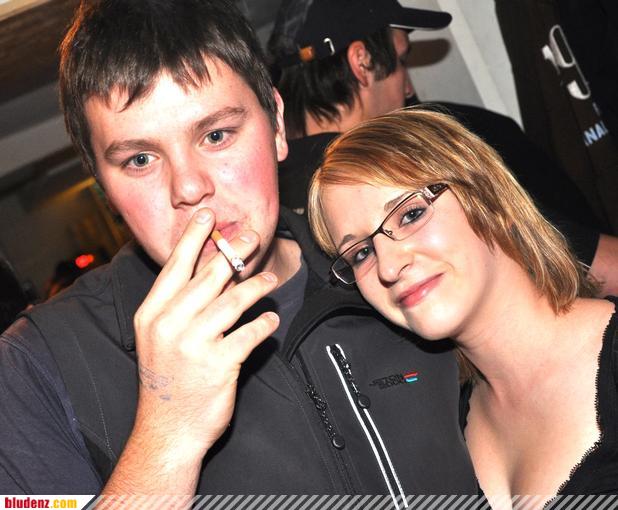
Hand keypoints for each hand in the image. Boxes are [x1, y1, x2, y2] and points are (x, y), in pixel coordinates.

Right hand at [132, 208, 278, 458]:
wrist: (168, 430)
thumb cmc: (167, 380)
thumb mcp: (160, 338)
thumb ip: (182, 304)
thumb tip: (213, 271)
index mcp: (152, 314)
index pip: (175, 266)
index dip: (193, 237)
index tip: (208, 215)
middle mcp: (169, 324)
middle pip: (209, 276)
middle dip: (233, 251)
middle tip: (252, 235)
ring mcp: (193, 344)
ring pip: (233, 300)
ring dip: (256, 286)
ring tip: (269, 280)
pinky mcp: (218, 363)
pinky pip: (250, 333)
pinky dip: (264, 325)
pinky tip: (271, 321)